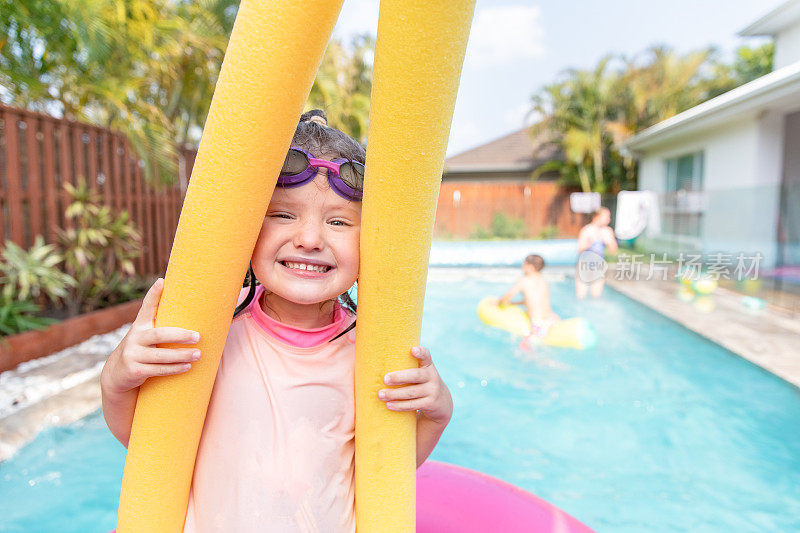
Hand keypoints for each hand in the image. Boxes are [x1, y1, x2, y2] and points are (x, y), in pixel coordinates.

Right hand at [101, 278, 201, 395]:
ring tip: (199, 354)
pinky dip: (174, 369)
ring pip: (161, 356)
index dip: (153, 294)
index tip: (162, 282)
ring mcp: (132, 355)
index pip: (146, 307)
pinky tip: (187, 366)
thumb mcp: (144, 334)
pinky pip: (158, 370)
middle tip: (198, 336)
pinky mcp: (134, 371)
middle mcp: (134, 338)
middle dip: (180, 335)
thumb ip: (157, 321)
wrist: (118, 374)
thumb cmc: (140, 349)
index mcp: (139, 326)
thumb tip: (176, 297)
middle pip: (159, 335)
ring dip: (181, 355)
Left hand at [378, 346, 452, 424]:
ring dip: (394, 394)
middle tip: (384, 379)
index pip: (426, 355)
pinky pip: (412, 404)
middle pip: (415, 375)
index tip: (412, 350)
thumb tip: (378, 361)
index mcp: (428, 365)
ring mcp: (433, 391)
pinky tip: (388, 405)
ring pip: (411, 392)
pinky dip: (399, 405)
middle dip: (399, 377)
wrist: (442, 402)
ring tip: (380, 394)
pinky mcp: (430, 404)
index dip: (420, 352)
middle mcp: (432, 376)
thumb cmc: (422, 383)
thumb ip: (408, 365)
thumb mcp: (421, 372)